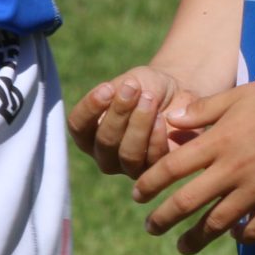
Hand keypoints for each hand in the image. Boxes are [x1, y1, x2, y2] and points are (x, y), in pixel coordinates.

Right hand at [69, 66, 206, 177]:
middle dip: (119, 112)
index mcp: (88, 131)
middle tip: (132, 88)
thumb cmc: (146, 87)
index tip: (107, 87)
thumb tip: (121, 94)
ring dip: (138, 125)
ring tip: (148, 99)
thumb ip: (122, 90)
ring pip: (128, 154)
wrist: (177, 96)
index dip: (90, 108)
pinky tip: (161, 118)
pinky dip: (156, 138)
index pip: (78, 126)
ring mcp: (127, 166)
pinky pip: (152, 160)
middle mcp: (103, 153)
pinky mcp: (153, 172)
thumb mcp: (131, 81)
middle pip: (104, 140)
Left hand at [131, 77, 254, 254]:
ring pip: (218, 224)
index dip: (149, 183)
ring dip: (195, 239)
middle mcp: (233, 169)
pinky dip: (241, 237)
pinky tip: (235, 236)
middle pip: (187, 203)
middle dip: (163, 219)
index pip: (171, 167)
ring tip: (182, 247)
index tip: (137, 195)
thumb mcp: (239, 96)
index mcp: (219, 142)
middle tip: (150, 228)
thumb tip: (172, 120)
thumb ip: (204, 110)